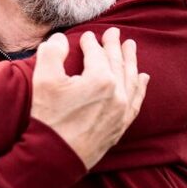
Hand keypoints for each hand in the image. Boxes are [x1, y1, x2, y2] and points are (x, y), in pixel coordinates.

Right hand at [30, 28, 149, 169]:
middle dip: (114, 46)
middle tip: (115, 32)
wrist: (55, 156)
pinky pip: (136, 100)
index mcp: (100, 79)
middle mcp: (117, 92)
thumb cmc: (49, 117)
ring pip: (130, 79)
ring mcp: (122, 110)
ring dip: (131, 61)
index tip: (87, 35)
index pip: (97, 53)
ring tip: (131, 47)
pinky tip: (142, 78)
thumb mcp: (44, 80)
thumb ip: (52, 52)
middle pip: (117, 62)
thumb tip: (60, 39)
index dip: (91, 42)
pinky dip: (140, 86)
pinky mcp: (121, 124)